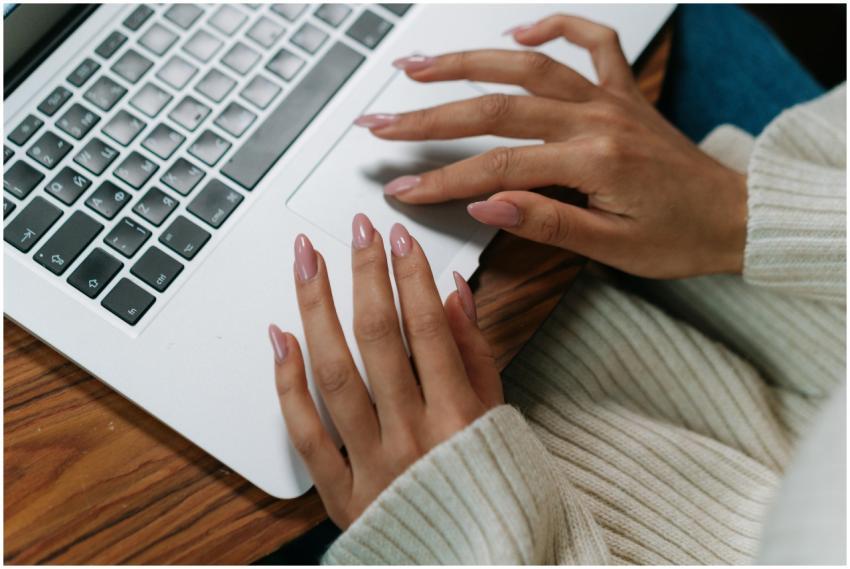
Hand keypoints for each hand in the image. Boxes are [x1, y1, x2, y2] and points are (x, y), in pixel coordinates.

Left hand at [268, 215, 502, 527]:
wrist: (470, 559)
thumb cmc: (487, 486)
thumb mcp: (497, 417)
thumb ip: (475, 354)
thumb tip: (454, 293)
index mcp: (460, 417)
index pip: (427, 327)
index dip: (410, 275)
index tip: (397, 238)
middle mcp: (412, 437)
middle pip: (377, 338)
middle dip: (365, 273)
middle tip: (356, 231)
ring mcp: (371, 464)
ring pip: (333, 373)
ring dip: (316, 309)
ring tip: (307, 262)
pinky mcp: (339, 493)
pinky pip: (304, 432)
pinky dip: (287, 382)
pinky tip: (280, 337)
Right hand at [355, 14, 747, 278]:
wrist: (736, 216)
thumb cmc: (680, 237)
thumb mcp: (611, 247)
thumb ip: (546, 220)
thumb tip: (485, 203)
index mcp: (593, 160)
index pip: (497, 167)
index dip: (442, 179)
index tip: (400, 187)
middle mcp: (597, 118)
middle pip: (496, 108)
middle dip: (430, 115)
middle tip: (382, 120)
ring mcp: (609, 98)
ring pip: (527, 66)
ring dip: (468, 63)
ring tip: (418, 66)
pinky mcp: (622, 92)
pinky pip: (591, 42)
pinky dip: (555, 26)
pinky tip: (520, 27)